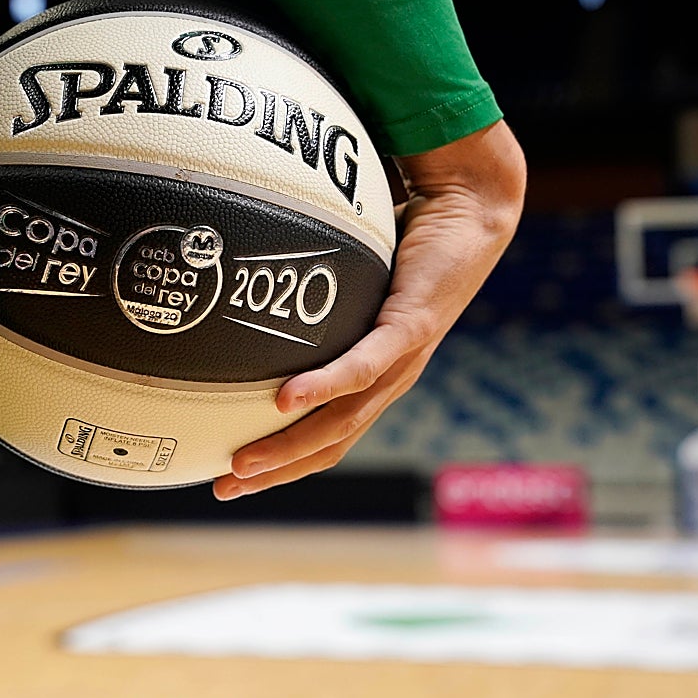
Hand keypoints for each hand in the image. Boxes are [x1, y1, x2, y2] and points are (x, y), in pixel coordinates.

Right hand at [213, 120, 526, 499]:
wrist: (471, 209)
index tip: (234, 480)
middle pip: (330, 444)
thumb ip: (313, 296)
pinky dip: (323, 387)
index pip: (328, 439)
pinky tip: (286, 401)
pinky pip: (363, 365)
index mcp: (378, 378)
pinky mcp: (411, 326)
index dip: (283, 465)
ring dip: (291, 445)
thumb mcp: (350, 280)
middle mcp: (391, 380)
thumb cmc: (408, 240)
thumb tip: (253, 285)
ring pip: (344, 419)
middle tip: (225, 488)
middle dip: (276, 471)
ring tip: (245, 462)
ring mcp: (403, 358)